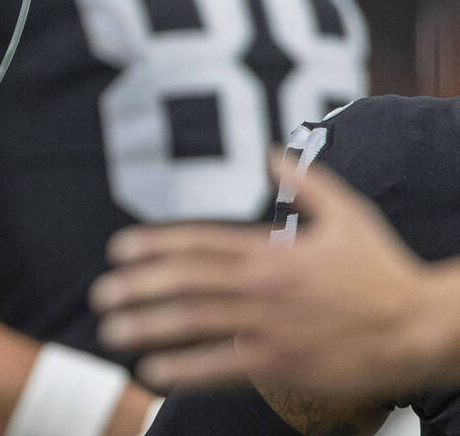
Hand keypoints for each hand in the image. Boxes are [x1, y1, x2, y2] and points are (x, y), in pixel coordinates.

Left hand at [89, 153, 446, 400]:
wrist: (422, 326)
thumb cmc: (383, 270)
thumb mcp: (347, 213)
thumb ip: (304, 181)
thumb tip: (271, 151)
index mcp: (272, 250)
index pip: (199, 242)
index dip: (154, 245)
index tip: (117, 250)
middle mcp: (263, 285)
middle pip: (186, 282)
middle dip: (137, 287)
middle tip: (101, 294)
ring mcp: (270, 326)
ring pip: (196, 323)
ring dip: (148, 327)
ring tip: (112, 331)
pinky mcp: (282, 364)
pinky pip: (223, 367)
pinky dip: (185, 369)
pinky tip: (155, 372)